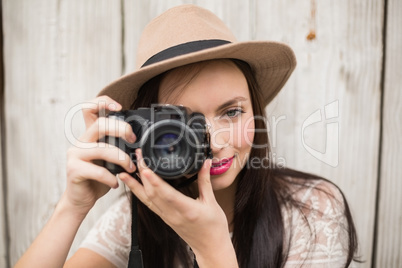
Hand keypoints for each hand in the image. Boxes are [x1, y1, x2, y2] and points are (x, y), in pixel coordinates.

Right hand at [65, 96, 135, 214]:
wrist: (81, 198)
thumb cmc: (98, 178)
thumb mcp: (110, 159)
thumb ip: (118, 146)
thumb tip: (139, 140)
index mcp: (90, 135)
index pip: (90, 108)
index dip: (104, 102)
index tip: (120, 108)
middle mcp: (81, 141)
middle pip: (99, 124)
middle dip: (121, 129)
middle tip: (133, 139)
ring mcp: (75, 155)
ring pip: (102, 149)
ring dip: (122, 158)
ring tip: (130, 168)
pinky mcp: (74, 170)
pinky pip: (98, 171)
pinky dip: (110, 178)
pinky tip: (115, 183)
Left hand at [119, 149, 237, 266]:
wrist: (210, 247)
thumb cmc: (213, 227)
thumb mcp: (212, 202)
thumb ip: (205, 181)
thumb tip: (204, 163)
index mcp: (187, 210)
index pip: (168, 195)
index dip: (156, 182)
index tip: (146, 170)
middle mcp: (173, 215)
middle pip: (153, 194)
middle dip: (142, 175)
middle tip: (137, 158)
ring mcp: (167, 218)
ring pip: (146, 200)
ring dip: (135, 185)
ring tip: (124, 172)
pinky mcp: (164, 218)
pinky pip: (149, 204)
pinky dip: (139, 193)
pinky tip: (133, 185)